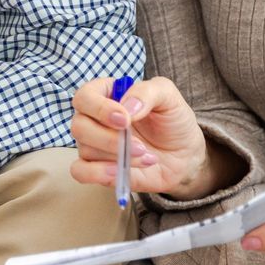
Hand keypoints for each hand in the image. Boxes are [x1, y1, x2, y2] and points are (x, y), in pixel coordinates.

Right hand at [69, 76, 230, 201]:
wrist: (186, 154)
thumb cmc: (173, 121)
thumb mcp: (168, 96)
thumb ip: (146, 92)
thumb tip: (125, 108)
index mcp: (107, 95)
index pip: (84, 96)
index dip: (99, 108)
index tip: (125, 119)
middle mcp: (95, 119)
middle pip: (79, 126)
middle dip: (108, 138)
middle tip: (139, 145)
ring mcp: (94, 145)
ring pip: (84, 149)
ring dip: (116, 156)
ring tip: (144, 155)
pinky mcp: (98, 169)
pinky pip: (80, 171)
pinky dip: (97, 173)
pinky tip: (120, 170)